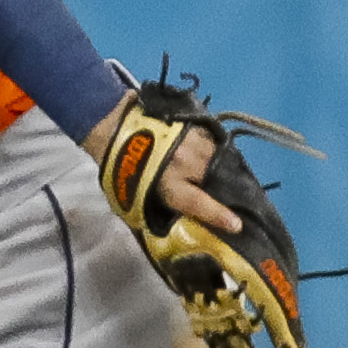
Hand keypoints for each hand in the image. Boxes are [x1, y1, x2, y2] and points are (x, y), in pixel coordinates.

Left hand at [83, 93, 242, 234]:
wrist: (110, 128)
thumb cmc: (121, 169)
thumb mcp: (137, 195)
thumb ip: (163, 206)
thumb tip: (185, 218)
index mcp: (168, 184)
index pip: (199, 203)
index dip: (218, 215)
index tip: (236, 225)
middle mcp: (183, 161)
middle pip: (215, 176)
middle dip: (224, 186)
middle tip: (232, 193)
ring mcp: (189, 139)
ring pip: (216, 155)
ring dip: (217, 164)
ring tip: (215, 169)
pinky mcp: (190, 122)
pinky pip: (210, 138)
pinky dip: (211, 147)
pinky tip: (206, 152)